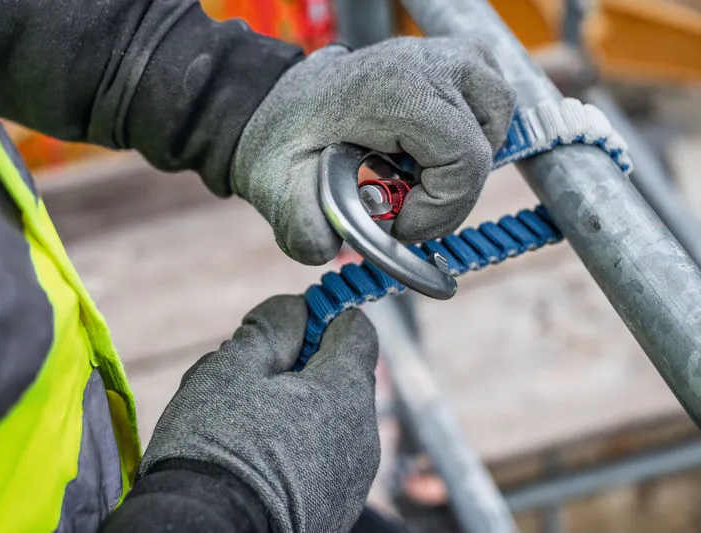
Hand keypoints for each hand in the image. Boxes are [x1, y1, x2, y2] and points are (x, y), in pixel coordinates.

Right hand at [138, 295, 379, 532]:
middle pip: (343, 374)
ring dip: (297, 406)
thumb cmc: (215, 450)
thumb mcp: (231, 370)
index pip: (357, 330)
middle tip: (252, 376)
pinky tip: (256, 456)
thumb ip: (270, 328)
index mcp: (345, 392)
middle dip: (302, 364)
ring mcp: (354, 475)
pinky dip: (299, 443)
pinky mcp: (337, 505)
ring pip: (331, 416)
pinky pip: (326, 455)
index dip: (321, 316)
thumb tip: (295, 309)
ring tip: (246, 422)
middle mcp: (364, 434)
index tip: (287, 325)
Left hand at [232, 36, 515, 264]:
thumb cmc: (285, 142)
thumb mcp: (280, 189)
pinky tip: (429, 154)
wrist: (279, 103)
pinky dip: (470, 138)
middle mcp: (430, 62)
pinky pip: (491, 105)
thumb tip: (331, 249)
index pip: (464, 159)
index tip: (400, 225)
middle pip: (484, 146)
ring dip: (462, 167)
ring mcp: (447, 56)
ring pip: (496, 123)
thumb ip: (304, 227)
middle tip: (404, 208)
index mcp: (395, 89)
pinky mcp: (456, 60)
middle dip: (448, 196)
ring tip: (415, 178)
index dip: (440, 209)